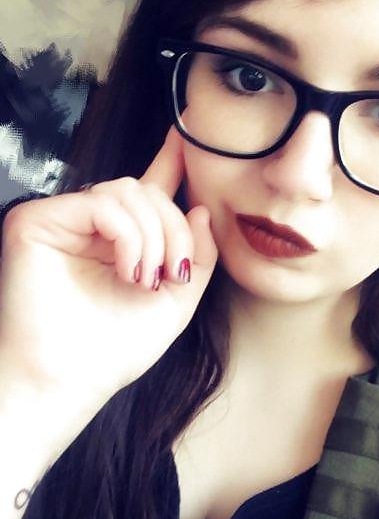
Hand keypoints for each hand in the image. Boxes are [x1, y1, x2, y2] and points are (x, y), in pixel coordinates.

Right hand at [0, 125, 217, 418]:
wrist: (70, 381)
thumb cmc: (115, 349)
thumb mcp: (176, 302)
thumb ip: (196, 257)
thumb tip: (201, 209)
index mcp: (120, 241)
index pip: (148, 190)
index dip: (170, 163)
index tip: (190, 138)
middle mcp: (90, 226)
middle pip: (147, 192)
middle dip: (174, 230)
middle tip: (172, 273)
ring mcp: (63, 221)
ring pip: (128, 192)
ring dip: (154, 237)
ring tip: (146, 280)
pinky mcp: (36, 221)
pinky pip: (102, 203)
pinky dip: (128, 237)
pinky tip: (129, 271)